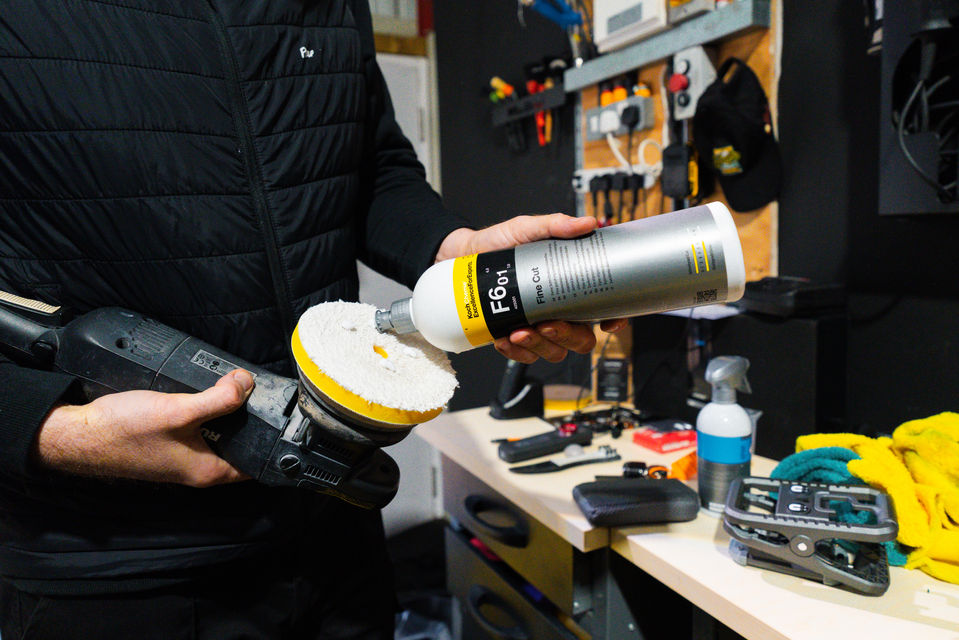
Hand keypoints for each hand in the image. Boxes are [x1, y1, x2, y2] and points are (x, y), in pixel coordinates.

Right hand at [34, 370, 254, 486]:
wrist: (78, 435)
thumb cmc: (124, 431)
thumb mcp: (179, 410)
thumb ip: (218, 399)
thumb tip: (247, 384)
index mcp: (208, 471)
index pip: (256, 464)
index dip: (272, 442)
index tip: (283, 418)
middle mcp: (198, 470)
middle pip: (239, 445)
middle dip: (249, 421)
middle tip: (257, 393)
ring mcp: (182, 459)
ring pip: (218, 436)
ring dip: (225, 415)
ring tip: (233, 388)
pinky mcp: (169, 446)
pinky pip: (198, 431)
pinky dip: (204, 414)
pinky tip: (202, 394)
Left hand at [436, 214, 628, 363]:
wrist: (461, 255)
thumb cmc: (498, 243)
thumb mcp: (526, 228)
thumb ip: (555, 225)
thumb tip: (586, 223)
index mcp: (570, 288)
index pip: (604, 310)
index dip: (614, 320)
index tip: (608, 322)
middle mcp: (559, 311)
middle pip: (582, 340)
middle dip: (569, 337)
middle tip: (550, 324)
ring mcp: (537, 327)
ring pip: (555, 352)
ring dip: (541, 346)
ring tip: (521, 330)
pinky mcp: (514, 337)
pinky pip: (524, 356)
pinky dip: (516, 351)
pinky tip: (504, 338)